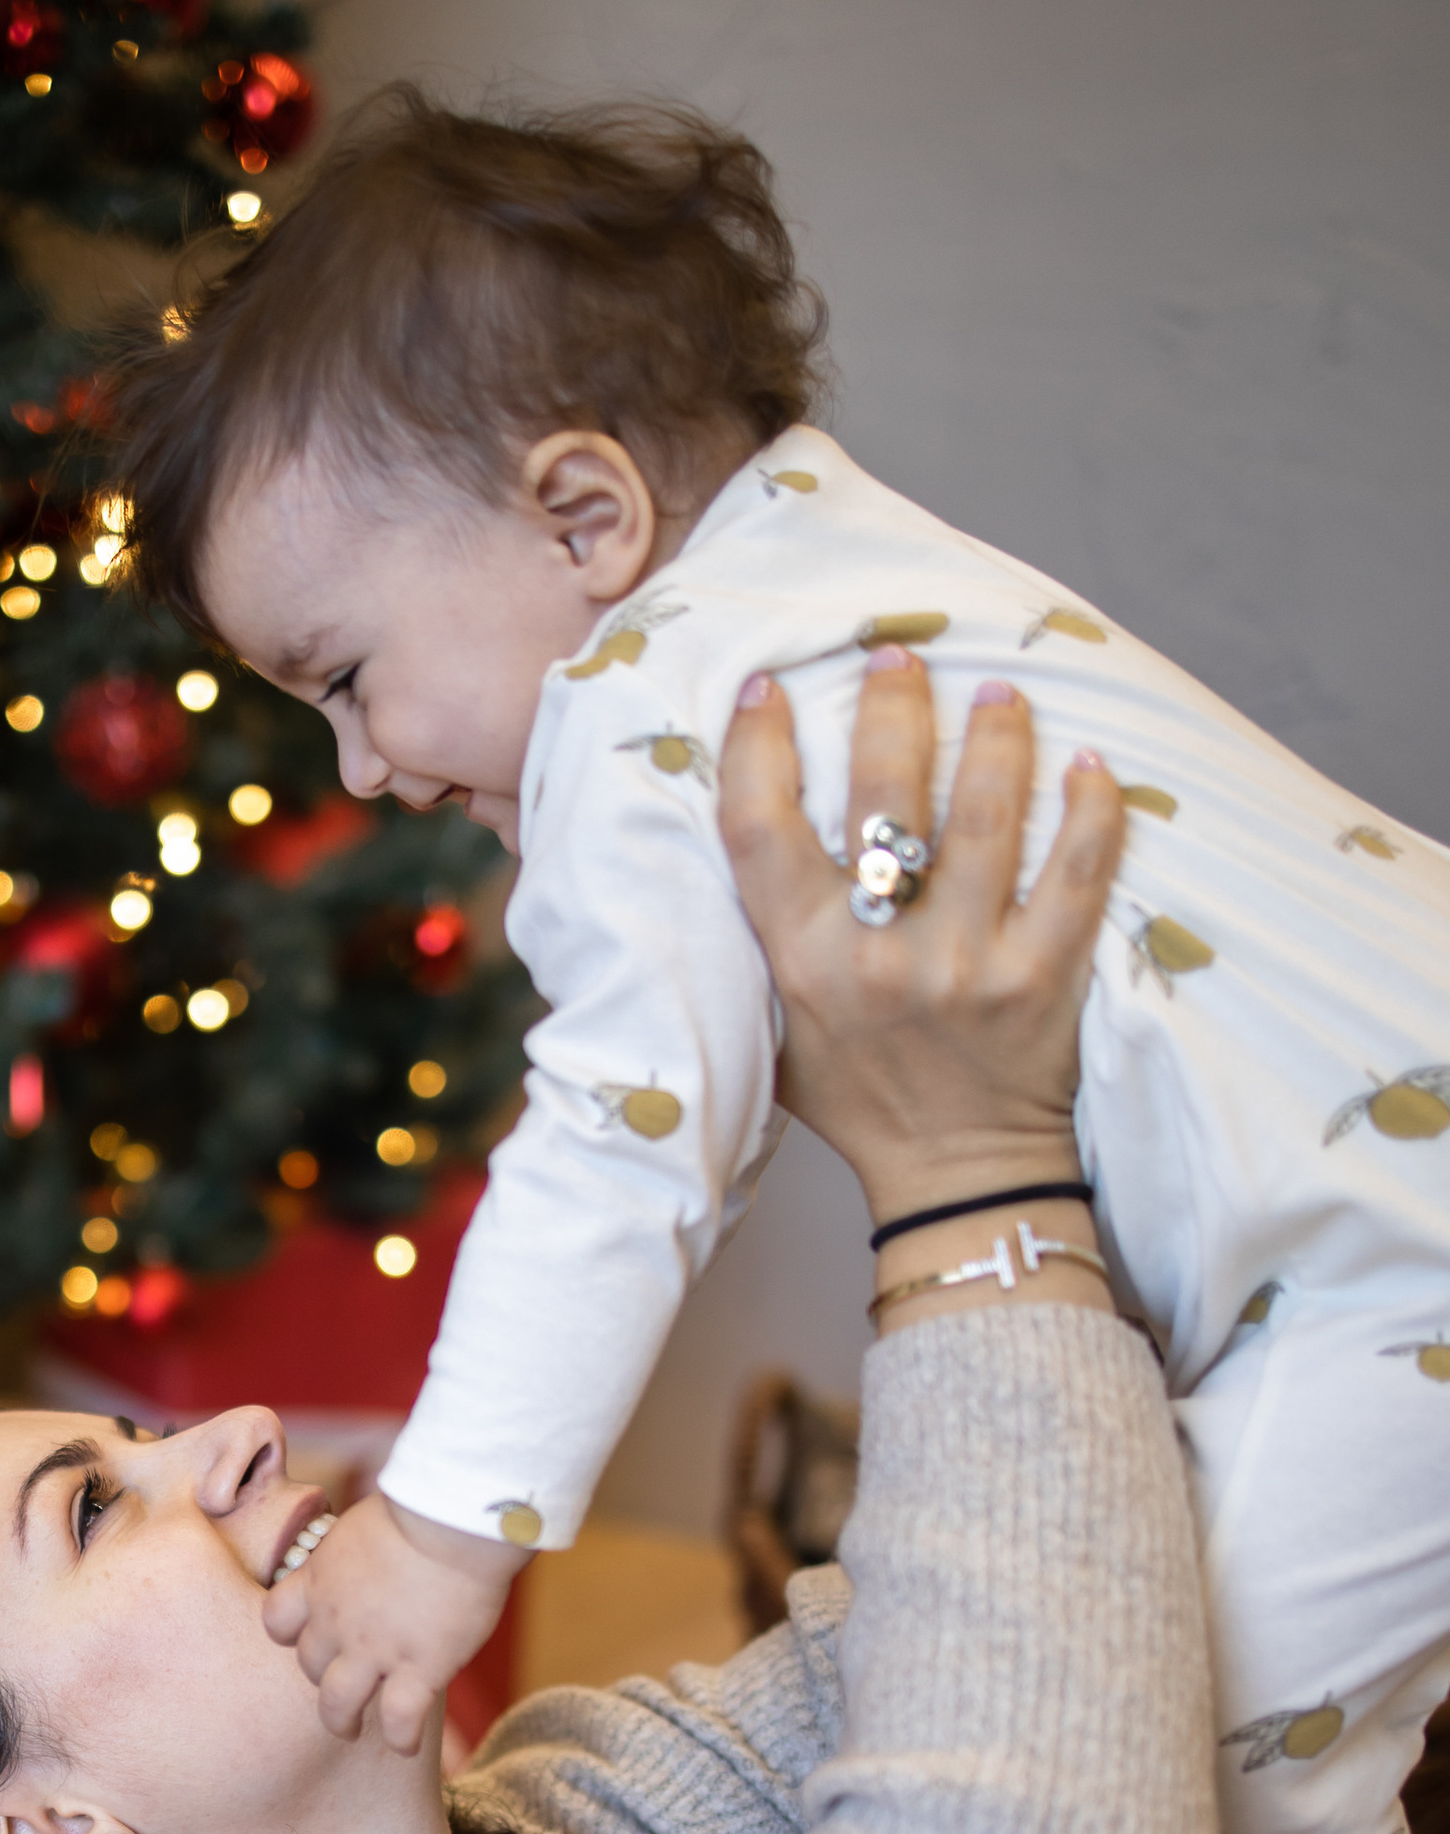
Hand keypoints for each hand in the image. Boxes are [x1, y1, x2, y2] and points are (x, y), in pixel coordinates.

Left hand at [264, 1488, 515, 1750]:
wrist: (451, 1522)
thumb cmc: (419, 1507)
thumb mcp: (364, 1523)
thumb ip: (355, 1552)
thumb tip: (367, 1554)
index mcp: (318, 1580)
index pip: (277, 1620)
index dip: (291, 1633)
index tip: (308, 1636)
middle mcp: (336, 1622)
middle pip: (309, 1664)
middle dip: (322, 1676)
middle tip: (339, 1684)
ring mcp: (374, 1651)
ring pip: (337, 1705)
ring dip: (342, 1721)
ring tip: (350, 1729)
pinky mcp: (418, 1669)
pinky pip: (399, 1721)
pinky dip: (401, 1739)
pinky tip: (406, 1746)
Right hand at [719, 652, 1125, 1236]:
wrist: (957, 1176)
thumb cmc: (861, 1097)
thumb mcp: (778, 1029)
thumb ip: (764, 942)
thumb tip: (744, 832)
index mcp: (802, 964)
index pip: (761, 830)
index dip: (757, 748)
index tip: (765, 688)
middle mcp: (879, 959)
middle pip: (881, 800)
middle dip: (889, 709)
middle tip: (899, 656)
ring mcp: (967, 966)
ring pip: (985, 819)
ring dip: (993, 738)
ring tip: (997, 694)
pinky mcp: (1044, 980)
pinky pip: (1077, 875)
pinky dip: (1089, 811)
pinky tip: (1088, 764)